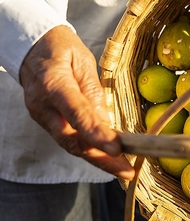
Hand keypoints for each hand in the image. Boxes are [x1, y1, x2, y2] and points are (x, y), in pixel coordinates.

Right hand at [19, 25, 134, 179]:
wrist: (31, 47)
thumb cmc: (60, 50)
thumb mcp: (83, 62)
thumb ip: (94, 92)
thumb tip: (107, 123)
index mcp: (53, 84)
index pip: (78, 114)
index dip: (97, 134)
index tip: (117, 149)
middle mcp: (43, 105)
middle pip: (72, 140)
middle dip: (101, 159)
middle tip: (126, 171)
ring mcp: (41, 117)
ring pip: (71, 145)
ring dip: (98, 160)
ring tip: (123, 169)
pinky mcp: (46, 123)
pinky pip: (69, 140)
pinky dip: (89, 151)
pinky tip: (109, 159)